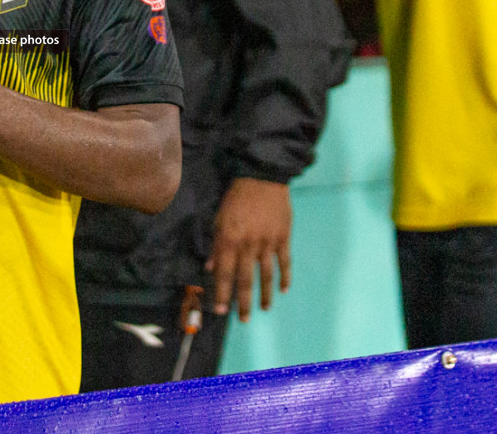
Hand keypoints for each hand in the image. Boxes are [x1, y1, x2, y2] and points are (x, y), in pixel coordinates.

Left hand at [207, 177, 292, 322]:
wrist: (263, 177)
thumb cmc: (237, 198)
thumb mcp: (219, 219)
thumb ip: (217, 245)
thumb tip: (212, 268)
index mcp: (230, 240)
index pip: (225, 273)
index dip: (223, 293)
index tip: (221, 310)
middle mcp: (249, 245)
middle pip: (246, 279)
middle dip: (243, 302)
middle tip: (243, 319)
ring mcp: (268, 242)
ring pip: (266, 275)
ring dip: (265, 294)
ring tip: (263, 309)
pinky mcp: (283, 237)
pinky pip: (285, 261)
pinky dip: (285, 277)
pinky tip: (284, 290)